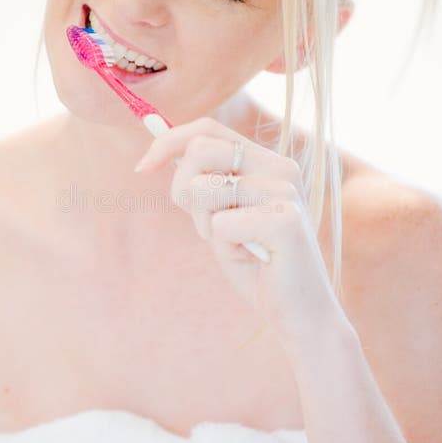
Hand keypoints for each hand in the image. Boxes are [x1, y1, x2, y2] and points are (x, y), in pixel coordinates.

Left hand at [135, 116, 354, 359]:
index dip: (168, 142)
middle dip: (181, 189)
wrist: (298, 313)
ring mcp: (286, 192)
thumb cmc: (257, 267)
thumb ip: (202, 184)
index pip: (208, 129)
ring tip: (235, 245)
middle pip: (200, 149)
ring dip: (205, 224)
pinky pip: (220, 224)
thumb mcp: (221, 217)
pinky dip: (224, 246)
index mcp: (268, 162)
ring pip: (205, 187)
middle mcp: (281, 168)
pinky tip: (253, 258)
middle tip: (202, 227)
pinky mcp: (285, 220)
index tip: (142, 168)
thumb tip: (161, 152)